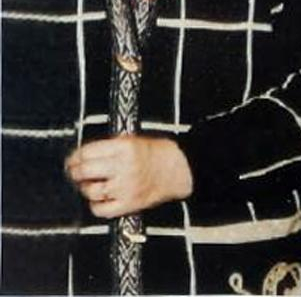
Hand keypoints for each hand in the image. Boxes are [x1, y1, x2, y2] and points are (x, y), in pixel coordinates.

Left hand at [65, 135, 192, 218]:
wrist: (178, 169)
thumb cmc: (156, 153)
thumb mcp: (133, 140)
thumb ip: (110, 147)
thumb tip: (83, 155)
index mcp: (124, 147)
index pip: (88, 152)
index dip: (75, 157)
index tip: (71, 160)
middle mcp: (124, 167)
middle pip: (86, 171)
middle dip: (75, 172)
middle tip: (73, 172)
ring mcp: (125, 187)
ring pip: (91, 191)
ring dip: (85, 188)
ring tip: (87, 184)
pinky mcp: (129, 204)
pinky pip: (101, 209)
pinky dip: (95, 205)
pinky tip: (99, 198)